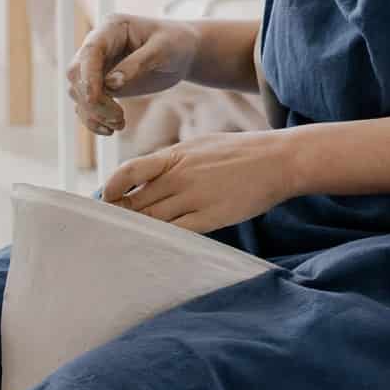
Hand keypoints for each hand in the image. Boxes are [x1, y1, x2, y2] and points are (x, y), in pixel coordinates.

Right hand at [65, 15, 200, 136]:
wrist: (184, 52)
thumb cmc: (176, 43)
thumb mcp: (164, 49)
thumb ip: (138, 63)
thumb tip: (111, 84)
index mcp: (111, 28)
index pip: (90, 52)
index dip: (88, 76)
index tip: (94, 98)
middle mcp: (98, 47)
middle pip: (77, 75)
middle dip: (92, 100)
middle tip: (117, 117)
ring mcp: (97, 66)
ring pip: (78, 92)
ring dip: (93, 113)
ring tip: (119, 124)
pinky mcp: (100, 85)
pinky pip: (87, 104)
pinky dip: (94, 119)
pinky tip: (110, 129)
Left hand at [101, 130, 298, 233]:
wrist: (281, 160)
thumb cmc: (243, 152)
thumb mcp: (203, 145)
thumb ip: (173, 161)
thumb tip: (144, 178)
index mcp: (177, 155)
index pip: (128, 172)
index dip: (111, 188)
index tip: (107, 200)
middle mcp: (180, 175)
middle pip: (135, 203)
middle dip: (121, 216)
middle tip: (110, 229)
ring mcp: (194, 197)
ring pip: (151, 221)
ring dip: (138, 231)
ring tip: (129, 240)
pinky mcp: (209, 217)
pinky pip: (174, 233)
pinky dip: (161, 239)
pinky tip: (157, 244)